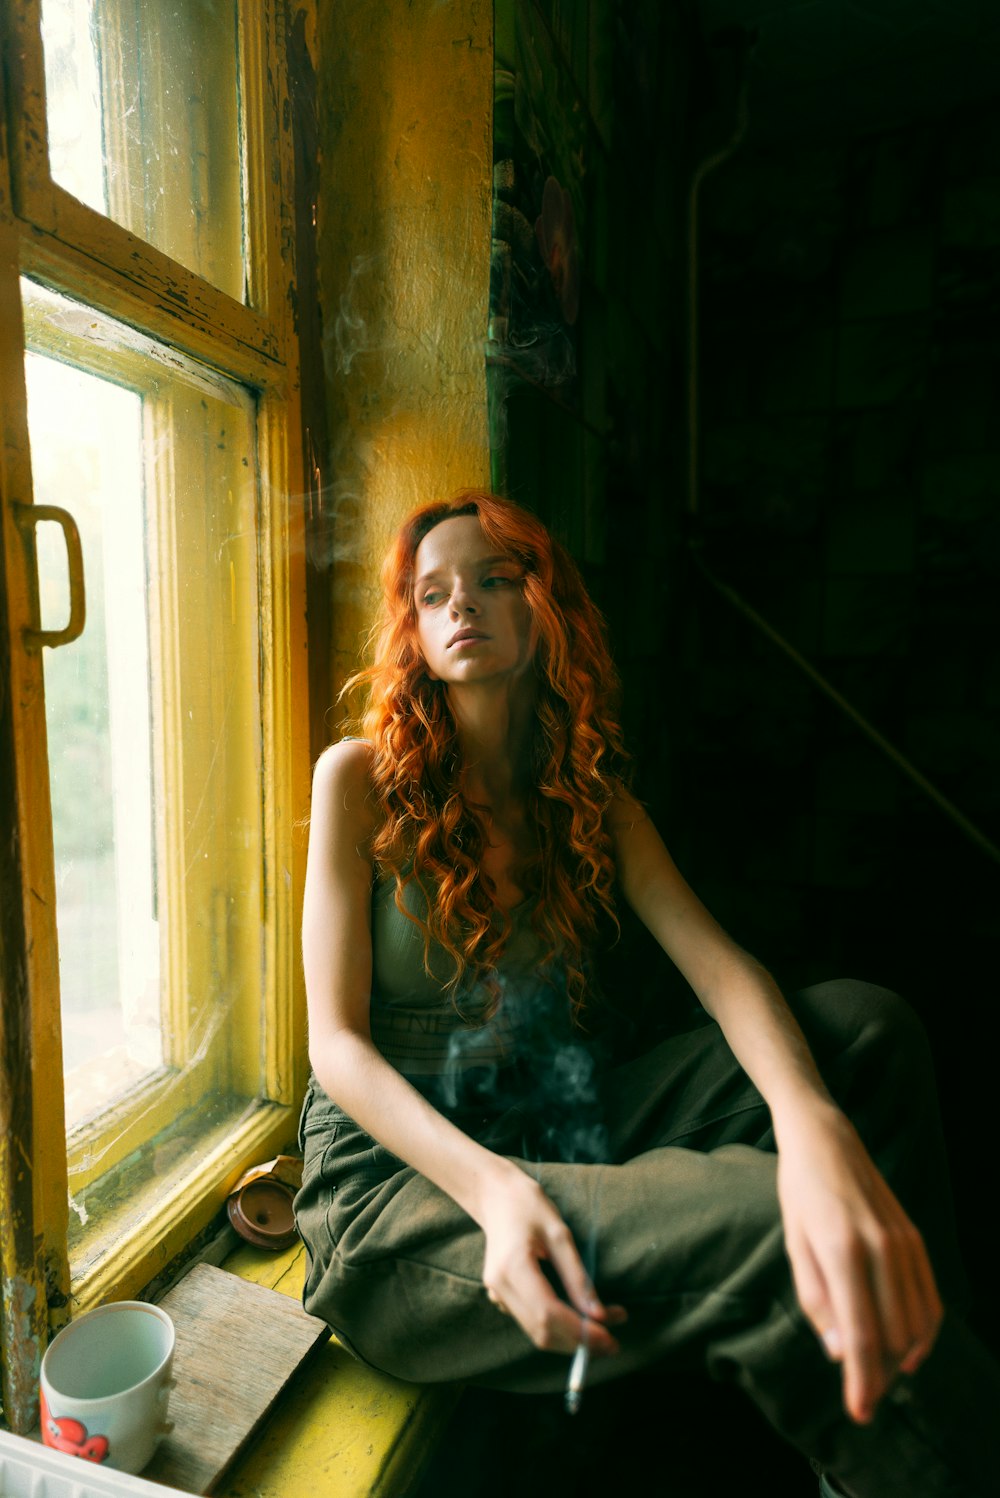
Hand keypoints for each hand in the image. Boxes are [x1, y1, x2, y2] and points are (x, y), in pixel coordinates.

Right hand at [478, 1166, 625, 1354]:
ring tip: (604, 1330)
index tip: (611, 1340)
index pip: (548, 1315)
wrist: (496, 1196)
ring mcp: (497, 1293)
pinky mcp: (501, 1296)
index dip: (580, 1332)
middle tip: (614, 1342)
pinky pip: (531, 1322)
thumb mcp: (560, 1233)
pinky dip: (558, 1328)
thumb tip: (599, 1315)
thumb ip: (578, 1277)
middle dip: (579, 1343)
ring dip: (570, 1339)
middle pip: (542, 1332)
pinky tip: (579, 1319)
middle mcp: (500, 1287)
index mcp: (513, 1267)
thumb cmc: (529, 1205)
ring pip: (536, 1333)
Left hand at [776, 1103, 942, 1424]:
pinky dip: (924, 1330)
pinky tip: (909, 1349)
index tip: (859, 1412)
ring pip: (917, 1321)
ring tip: (880, 1373)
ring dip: (902, 1357)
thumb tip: (838, 1352)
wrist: (827, 1140)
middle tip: (861, 1393)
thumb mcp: (794, 1245)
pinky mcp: (915, 1239)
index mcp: (841, 1250)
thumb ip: (815, 1300)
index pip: (859, 1333)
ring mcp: (903, 1243)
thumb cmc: (800, 1194)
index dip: (861, 1380)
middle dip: (880, 1374)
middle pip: (893, 1335)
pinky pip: (930, 1298)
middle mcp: (880, 1248)